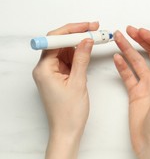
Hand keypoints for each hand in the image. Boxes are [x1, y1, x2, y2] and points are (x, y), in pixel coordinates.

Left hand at [33, 22, 97, 139]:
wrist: (67, 131)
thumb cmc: (69, 113)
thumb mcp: (78, 83)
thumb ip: (82, 59)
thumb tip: (87, 40)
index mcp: (44, 69)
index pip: (55, 41)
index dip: (72, 30)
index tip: (88, 27)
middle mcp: (45, 68)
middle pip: (59, 43)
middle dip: (77, 34)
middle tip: (95, 29)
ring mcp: (52, 72)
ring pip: (65, 50)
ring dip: (79, 43)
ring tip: (96, 37)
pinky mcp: (59, 76)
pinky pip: (68, 59)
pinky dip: (79, 53)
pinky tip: (89, 49)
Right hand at [113, 26, 149, 156]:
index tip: (141, 32)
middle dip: (140, 40)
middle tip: (128, 30)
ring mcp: (146, 85)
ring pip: (137, 61)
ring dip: (128, 49)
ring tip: (117, 37)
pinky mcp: (135, 93)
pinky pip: (128, 75)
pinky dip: (122, 66)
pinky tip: (116, 57)